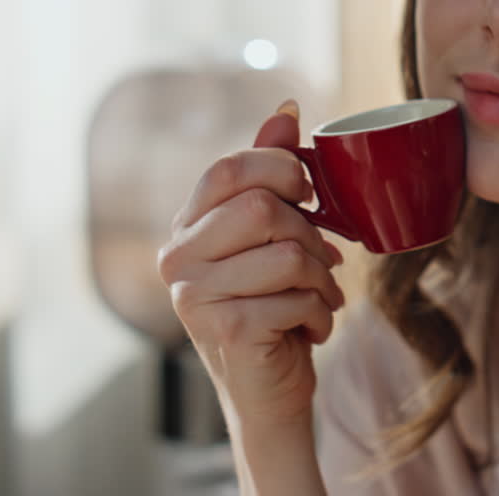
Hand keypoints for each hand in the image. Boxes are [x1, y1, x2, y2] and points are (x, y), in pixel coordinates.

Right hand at [158, 99, 345, 427]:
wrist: (269, 390)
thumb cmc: (273, 305)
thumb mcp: (272, 237)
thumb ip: (271, 176)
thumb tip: (285, 108)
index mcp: (187, 226)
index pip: (228, 169)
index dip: (280, 169)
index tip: (309, 192)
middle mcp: (177, 258)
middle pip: (263, 208)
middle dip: (309, 233)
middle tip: (321, 259)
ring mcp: (195, 296)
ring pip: (288, 254)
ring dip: (322, 278)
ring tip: (320, 295)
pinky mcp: (226, 330)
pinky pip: (297, 298)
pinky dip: (321, 313)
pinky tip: (311, 326)